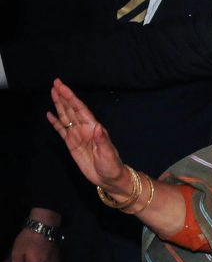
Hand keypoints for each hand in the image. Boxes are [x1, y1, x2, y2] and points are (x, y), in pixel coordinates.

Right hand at [47, 79, 129, 193]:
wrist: (109, 178)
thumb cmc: (111, 166)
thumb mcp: (108, 154)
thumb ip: (102, 141)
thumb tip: (97, 127)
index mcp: (93, 129)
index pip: (80, 109)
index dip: (71, 98)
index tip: (62, 87)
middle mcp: (85, 129)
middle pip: (72, 109)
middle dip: (63, 96)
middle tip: (55, 83)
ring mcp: (78, 136)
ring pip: (66, 117)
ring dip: (59, 105)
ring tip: (53, 92)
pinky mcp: (72, 145)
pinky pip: (62, 131)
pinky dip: (55, 122)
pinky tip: (50, 114)